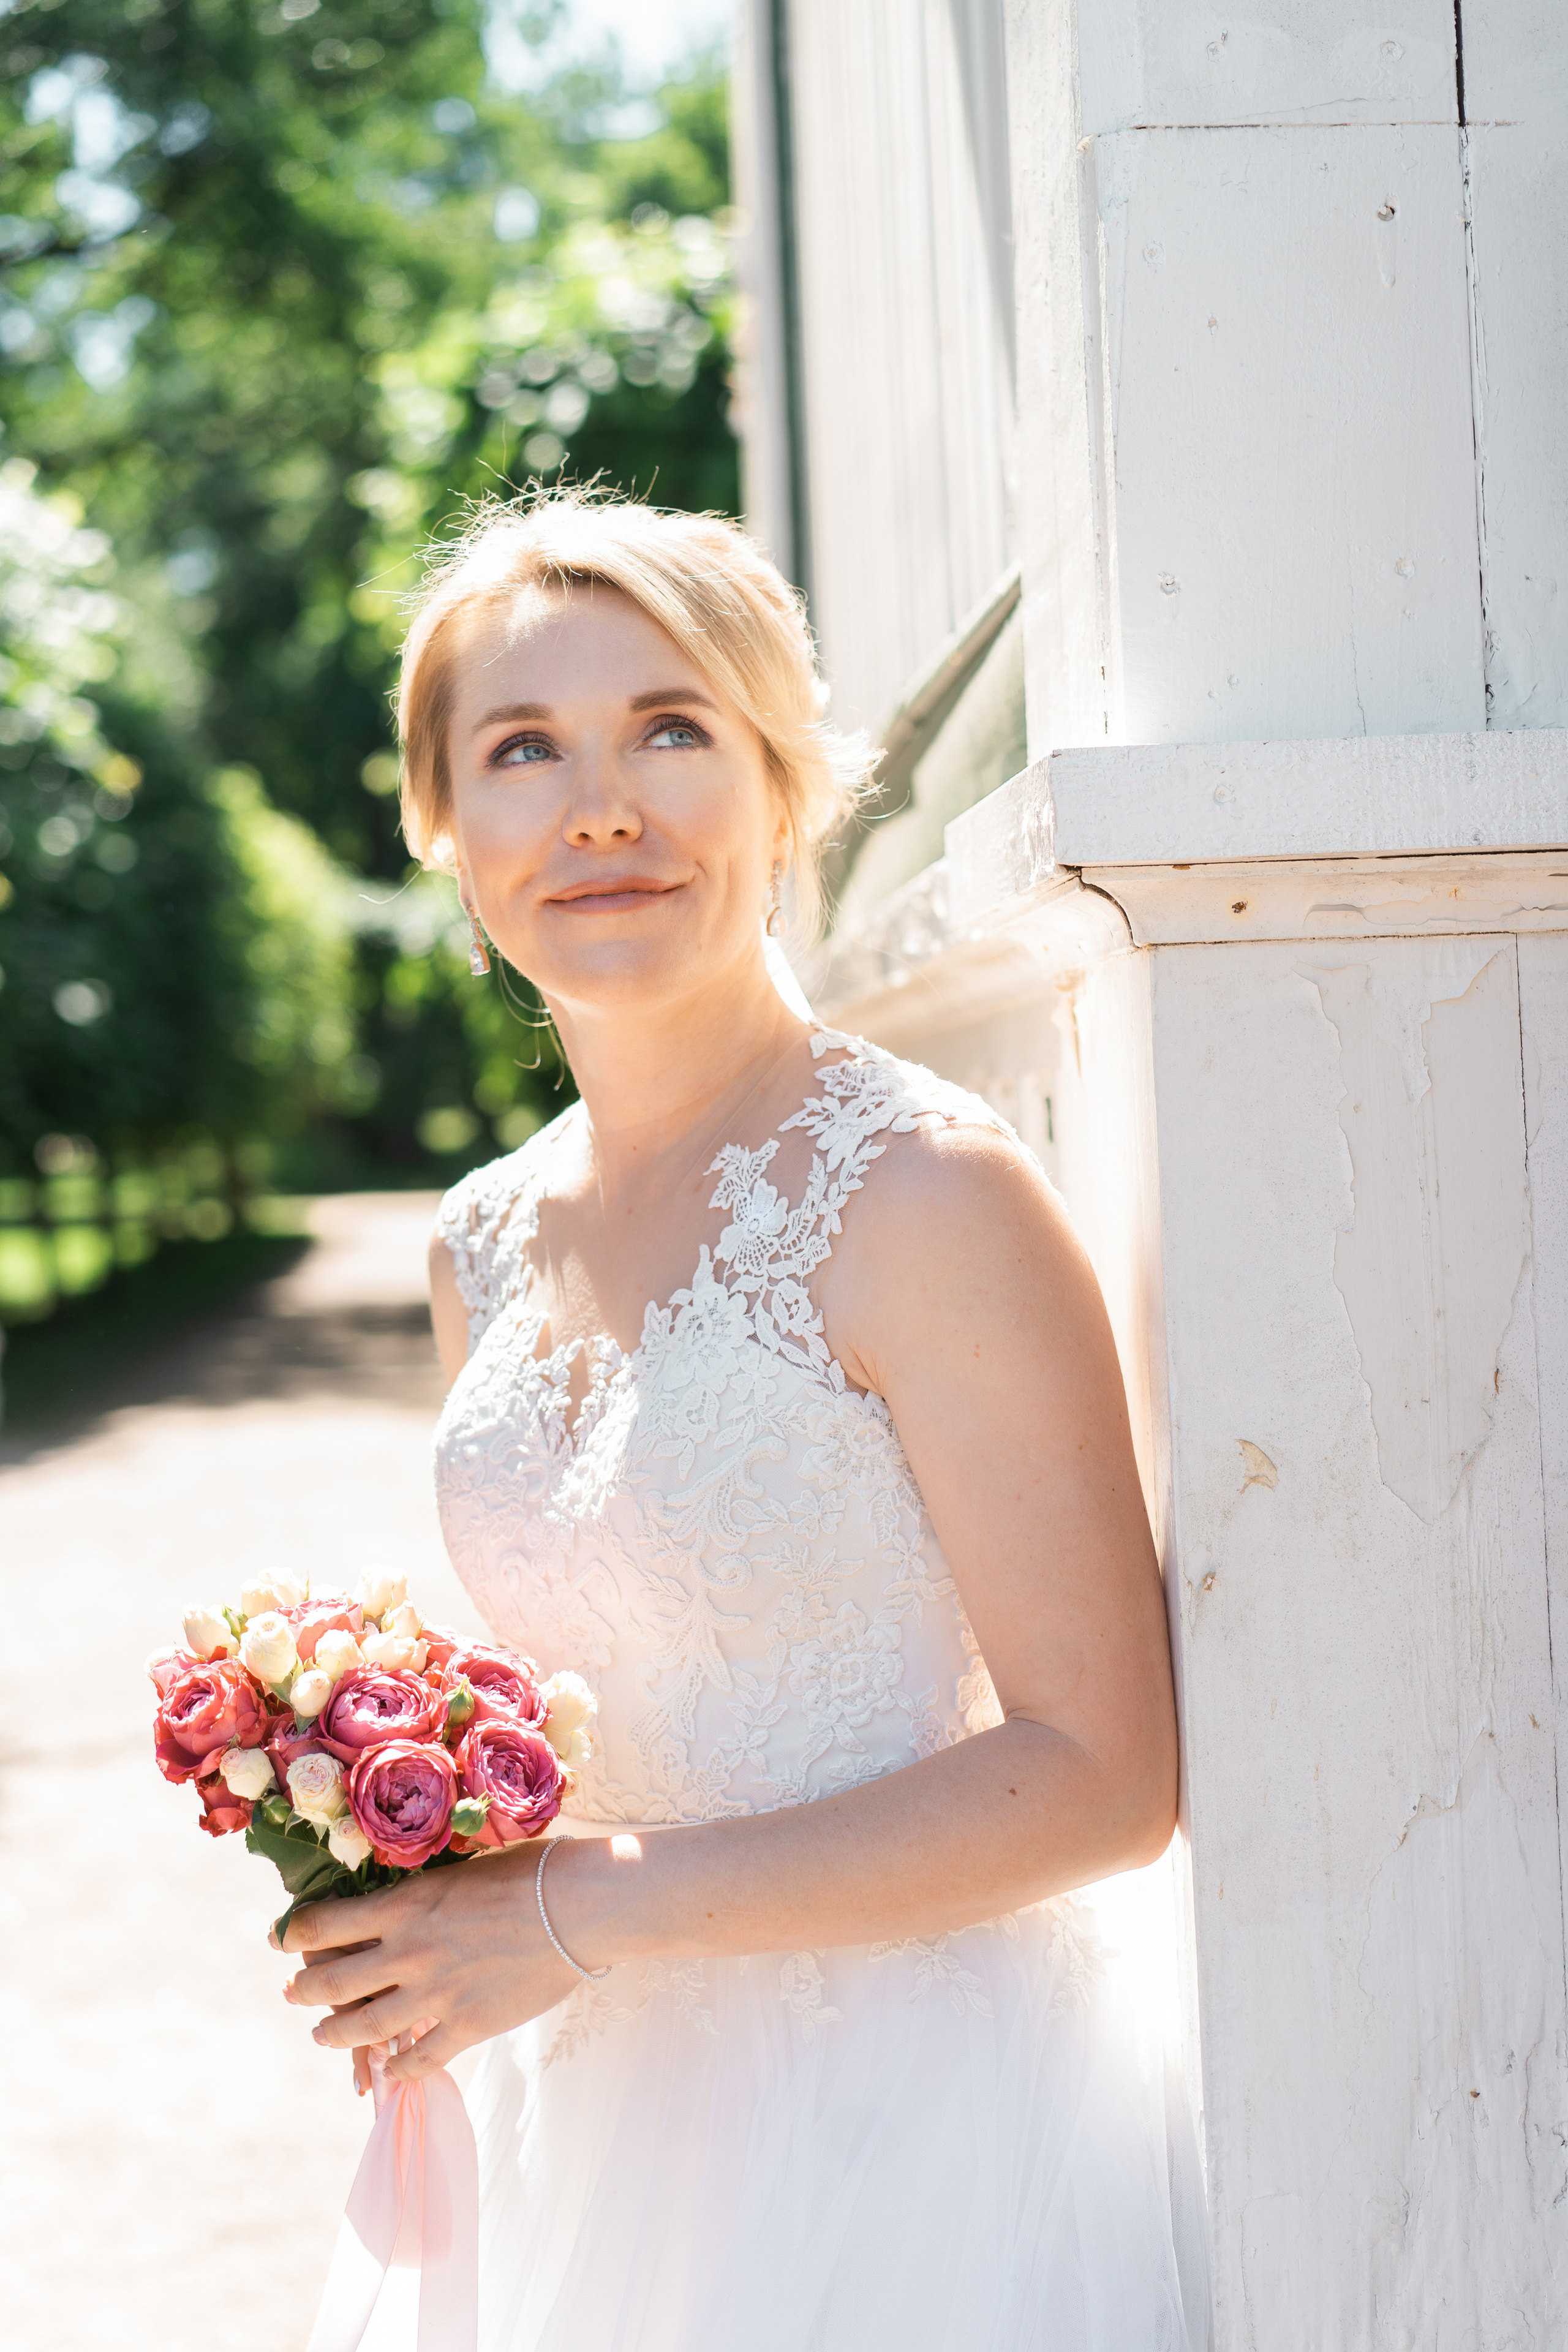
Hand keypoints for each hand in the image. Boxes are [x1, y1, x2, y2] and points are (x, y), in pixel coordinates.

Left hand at [279, 1841, 584, 2082]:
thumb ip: (424, 1891)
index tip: (282, 1939)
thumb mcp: (461, 1868)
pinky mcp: (466, 2026)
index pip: (324, 1924)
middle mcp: (408, 1952)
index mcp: (405, 1905)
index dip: (294, 1933)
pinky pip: (417, 2060)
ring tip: (324, 2036)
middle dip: (303, 1991)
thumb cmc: (528, 1871)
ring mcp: (435, 1994)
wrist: (578, 1906)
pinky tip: (390, 2070)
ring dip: (334, 2034)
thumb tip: (399, 1899)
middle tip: (294, 1994)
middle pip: (330, 1982)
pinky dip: (397, 2068)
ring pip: (362, 2027)